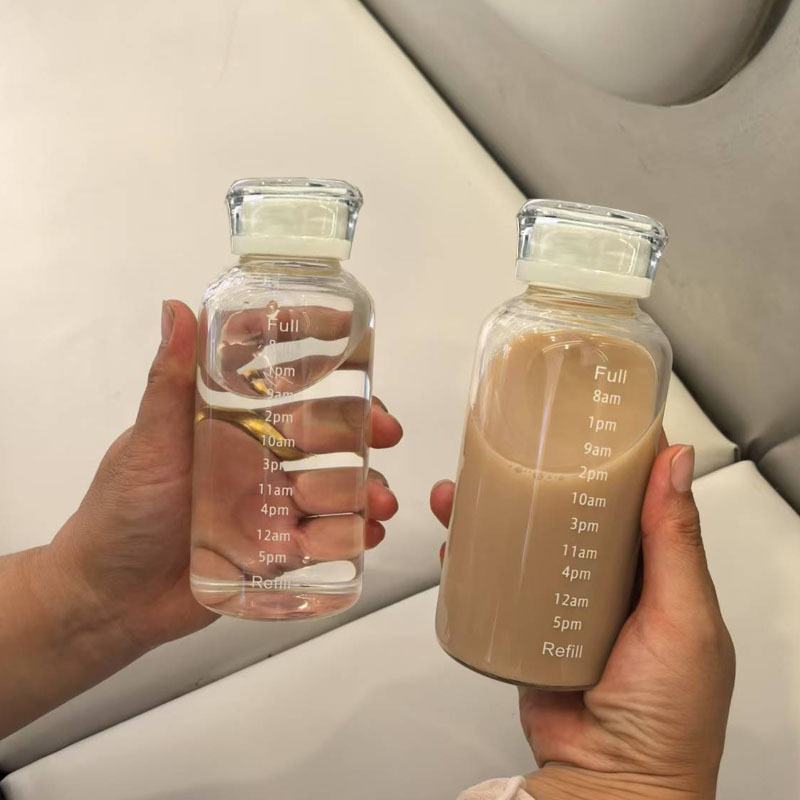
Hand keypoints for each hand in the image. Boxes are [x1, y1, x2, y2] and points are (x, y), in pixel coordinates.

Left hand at [50, 300, 401, 647]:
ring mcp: (274, 499)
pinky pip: (329, 532)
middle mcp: (260, 453)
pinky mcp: (281, 544)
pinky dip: (354, 531)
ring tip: (379, 504)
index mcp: (232, 420)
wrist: (114, 600)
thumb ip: (169, 382)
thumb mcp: (148, 444)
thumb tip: (175, 307)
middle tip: (387, 432)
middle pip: (326, 426)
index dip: (316, 346)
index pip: (280, 372)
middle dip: (364, 424)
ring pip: (336, 480)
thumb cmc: (122, 512)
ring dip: (367, 484)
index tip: (348, 330)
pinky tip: (367, 534)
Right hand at [431, 443, 734, 799]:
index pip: (629, 498)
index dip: (607, 458)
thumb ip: (676, 541)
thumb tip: (677, 463)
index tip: (581, 423)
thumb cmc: (669, 717)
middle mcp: (606, 582)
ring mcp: (562, 605)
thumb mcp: (684, 618)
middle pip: (564, 514)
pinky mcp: (525, 629)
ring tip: (463, 489)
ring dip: (491, 513)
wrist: (609, 784)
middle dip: (532, 479)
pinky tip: (456, 541)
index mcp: (653, 571)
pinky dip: (473, 562)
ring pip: (523, 544)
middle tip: (507, 450)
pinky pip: (497, 587)